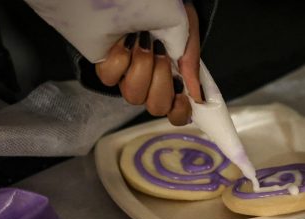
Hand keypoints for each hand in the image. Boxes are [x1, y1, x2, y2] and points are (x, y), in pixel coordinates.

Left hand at [94, 3, 201, 125]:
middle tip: (162, 54)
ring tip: (146, 43)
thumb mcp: (188, 37)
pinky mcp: (108, 68)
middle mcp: (150, 86)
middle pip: (156, 107)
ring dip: (142, 67)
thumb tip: (196, 96)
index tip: (182, 92)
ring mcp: (128, 79)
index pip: (177, 115)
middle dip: (161, 80)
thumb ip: (192, 66)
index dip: (179, 111)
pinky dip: (121, 58)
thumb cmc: (173, 17)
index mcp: (173, 83)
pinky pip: (110, 77)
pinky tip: (128, 41)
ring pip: (133, 95)